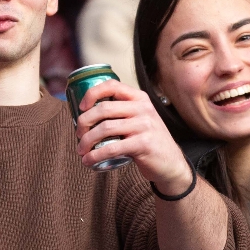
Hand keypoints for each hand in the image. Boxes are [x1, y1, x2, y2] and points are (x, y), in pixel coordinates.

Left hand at [75, 80, 190, 194]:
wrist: (171, 163)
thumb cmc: (148, 141)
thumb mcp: (139, 119)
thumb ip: (121, 113)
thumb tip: (86, 115)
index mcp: (139, 98)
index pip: (112, 85)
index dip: (92, 94)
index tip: (81, 107)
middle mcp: (143, 108)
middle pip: (103, 109)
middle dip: (84, 122)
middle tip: (78, 134)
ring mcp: (144, 125)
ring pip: (105, 129)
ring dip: (87, 141)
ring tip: (81, 150)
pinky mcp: (143, 144)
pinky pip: (112, 148)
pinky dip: (95, 155)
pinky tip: (88, 160)